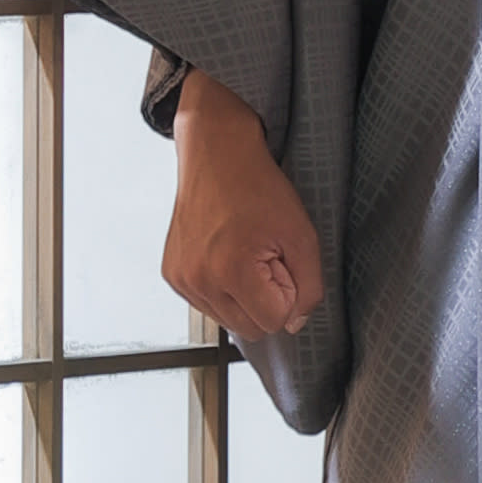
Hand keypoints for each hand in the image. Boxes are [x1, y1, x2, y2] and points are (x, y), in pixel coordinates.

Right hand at [163, 75, 319, 340]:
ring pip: (228, 320)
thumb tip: (296, 322)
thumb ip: (309, 287)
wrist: (217, 154)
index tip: (279, 260)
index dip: (286, 293)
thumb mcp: (302, 235)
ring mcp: (182, 279)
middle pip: (250, 328)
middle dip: (265, 299)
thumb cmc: (257, 186)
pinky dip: (223, 289)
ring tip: (243, 254)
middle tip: (264, 257)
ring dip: (244, 297)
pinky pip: (208, 304)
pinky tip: (226, 255)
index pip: (273, 322)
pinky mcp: (173, 275)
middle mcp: (199, 281)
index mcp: (231, 272)